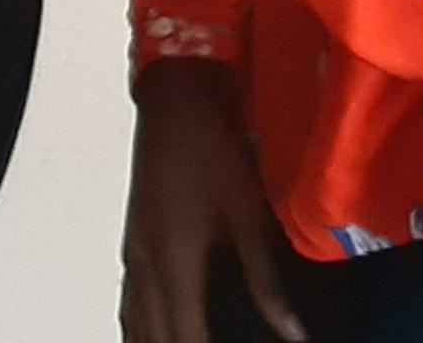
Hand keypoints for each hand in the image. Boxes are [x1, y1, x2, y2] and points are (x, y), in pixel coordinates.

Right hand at [125, 60, 305, 342]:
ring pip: (134, 323)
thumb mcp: (249, 217)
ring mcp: (134, 254)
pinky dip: (138, 327)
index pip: (186, 338)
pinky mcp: (134, 242)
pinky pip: (128, 302)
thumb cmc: (213, 153)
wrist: (175, 102)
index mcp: (174, 263)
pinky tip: (148, 334)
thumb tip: (293, 332)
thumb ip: (267, 281)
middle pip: (154, 337)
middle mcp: (145, 265)